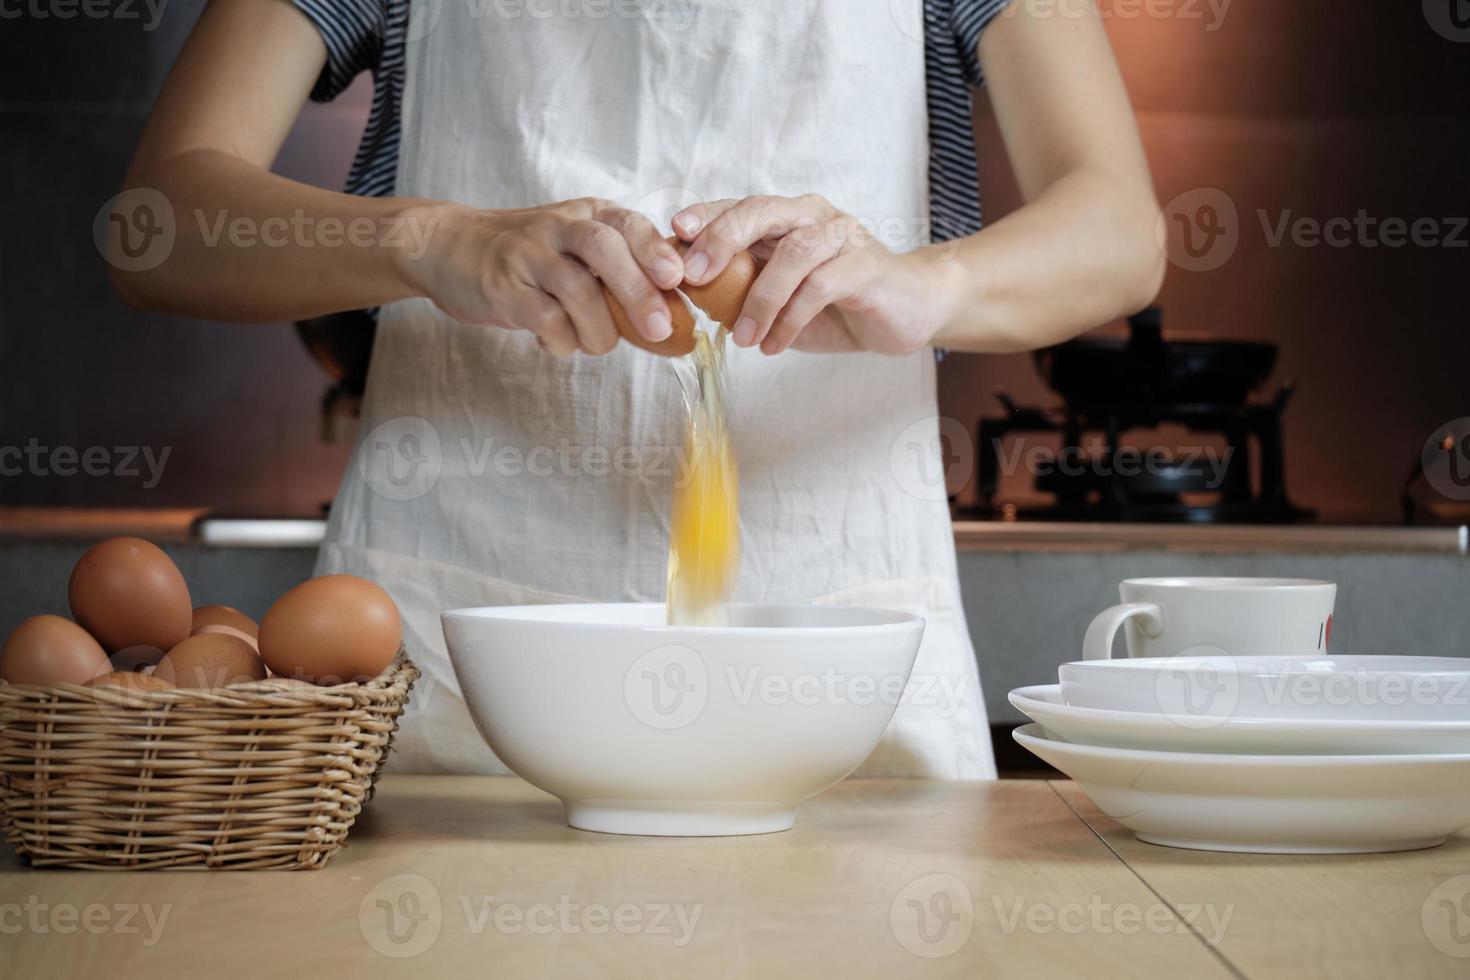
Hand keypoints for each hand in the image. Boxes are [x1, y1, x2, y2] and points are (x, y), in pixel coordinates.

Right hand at [403, 198, 683, 355]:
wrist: (450, 246)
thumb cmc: (530, 256)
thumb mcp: (576, 246)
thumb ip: (619, 270)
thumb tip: (673, 316)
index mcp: (587, 214)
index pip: (628, 223)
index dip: (655, 250)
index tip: (676, 280)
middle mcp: (558, 226)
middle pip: (605, 248)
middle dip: (637, 291)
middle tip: (659, 329)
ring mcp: (527, 255)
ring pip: (576, 288)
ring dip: (599, 329)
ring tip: (601, 345)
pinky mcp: (502, 287)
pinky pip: (543, 318)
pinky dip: (563, 341)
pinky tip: (561, 344)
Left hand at [671, 195, 953, 354]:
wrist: (907, 309)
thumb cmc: (838, 304)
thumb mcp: (780, 298)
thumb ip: (741, 291)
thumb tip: (685, 297)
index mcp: (787, 217)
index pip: (738, 207)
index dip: (704, 217)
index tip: (671, 237)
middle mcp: (812, 216)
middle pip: (761, 211)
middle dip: (721, 239)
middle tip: (693, 276)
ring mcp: (843, 236)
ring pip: (794, 252)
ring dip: (761, 299)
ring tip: (743, 339)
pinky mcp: (867, 265)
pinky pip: (822, 286)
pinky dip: (792, 317)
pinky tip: (775, 345)